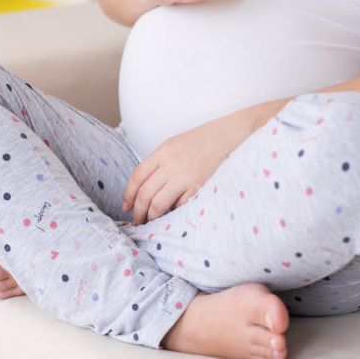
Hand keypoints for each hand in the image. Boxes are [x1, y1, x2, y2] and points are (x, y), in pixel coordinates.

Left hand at [122, 110, 255, 225]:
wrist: (232, 135)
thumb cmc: (205, 139)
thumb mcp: (177, 143)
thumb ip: (161, 161)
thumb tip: (147, 186)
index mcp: (163, 150)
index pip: (137, 176)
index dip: (128, 194)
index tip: (127, 206)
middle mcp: (171, 164)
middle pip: (145, 194)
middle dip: (137, 212)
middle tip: (136, 221)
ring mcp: (185, 177)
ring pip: (158, 204)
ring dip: (151, 217)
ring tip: (150, 223)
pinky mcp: (200, 188)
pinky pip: (179, 206)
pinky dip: (174, 213)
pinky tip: (172, 217)